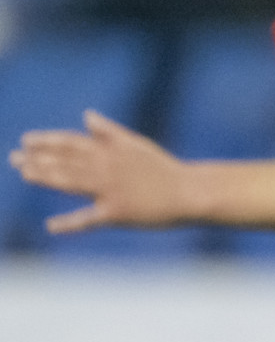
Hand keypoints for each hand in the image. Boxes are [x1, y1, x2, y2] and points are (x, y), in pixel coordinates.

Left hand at [11, 112, 192, 232]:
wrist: (189, 192)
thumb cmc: (163, 169)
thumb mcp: (137, 145)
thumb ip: (110, 132)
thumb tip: (87, 115)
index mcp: (113, 151)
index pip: (74, 142)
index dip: (48, 141)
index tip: (26, 140)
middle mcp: (108, 167)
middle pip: (67, 161)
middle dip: (38, 159)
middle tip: (13, 158)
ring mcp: (111, 190)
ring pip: (72, 182)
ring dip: (46, 178)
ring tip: (25, 174)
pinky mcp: (117, 212)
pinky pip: (89, 219)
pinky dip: (69, 223)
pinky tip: (50, 226)